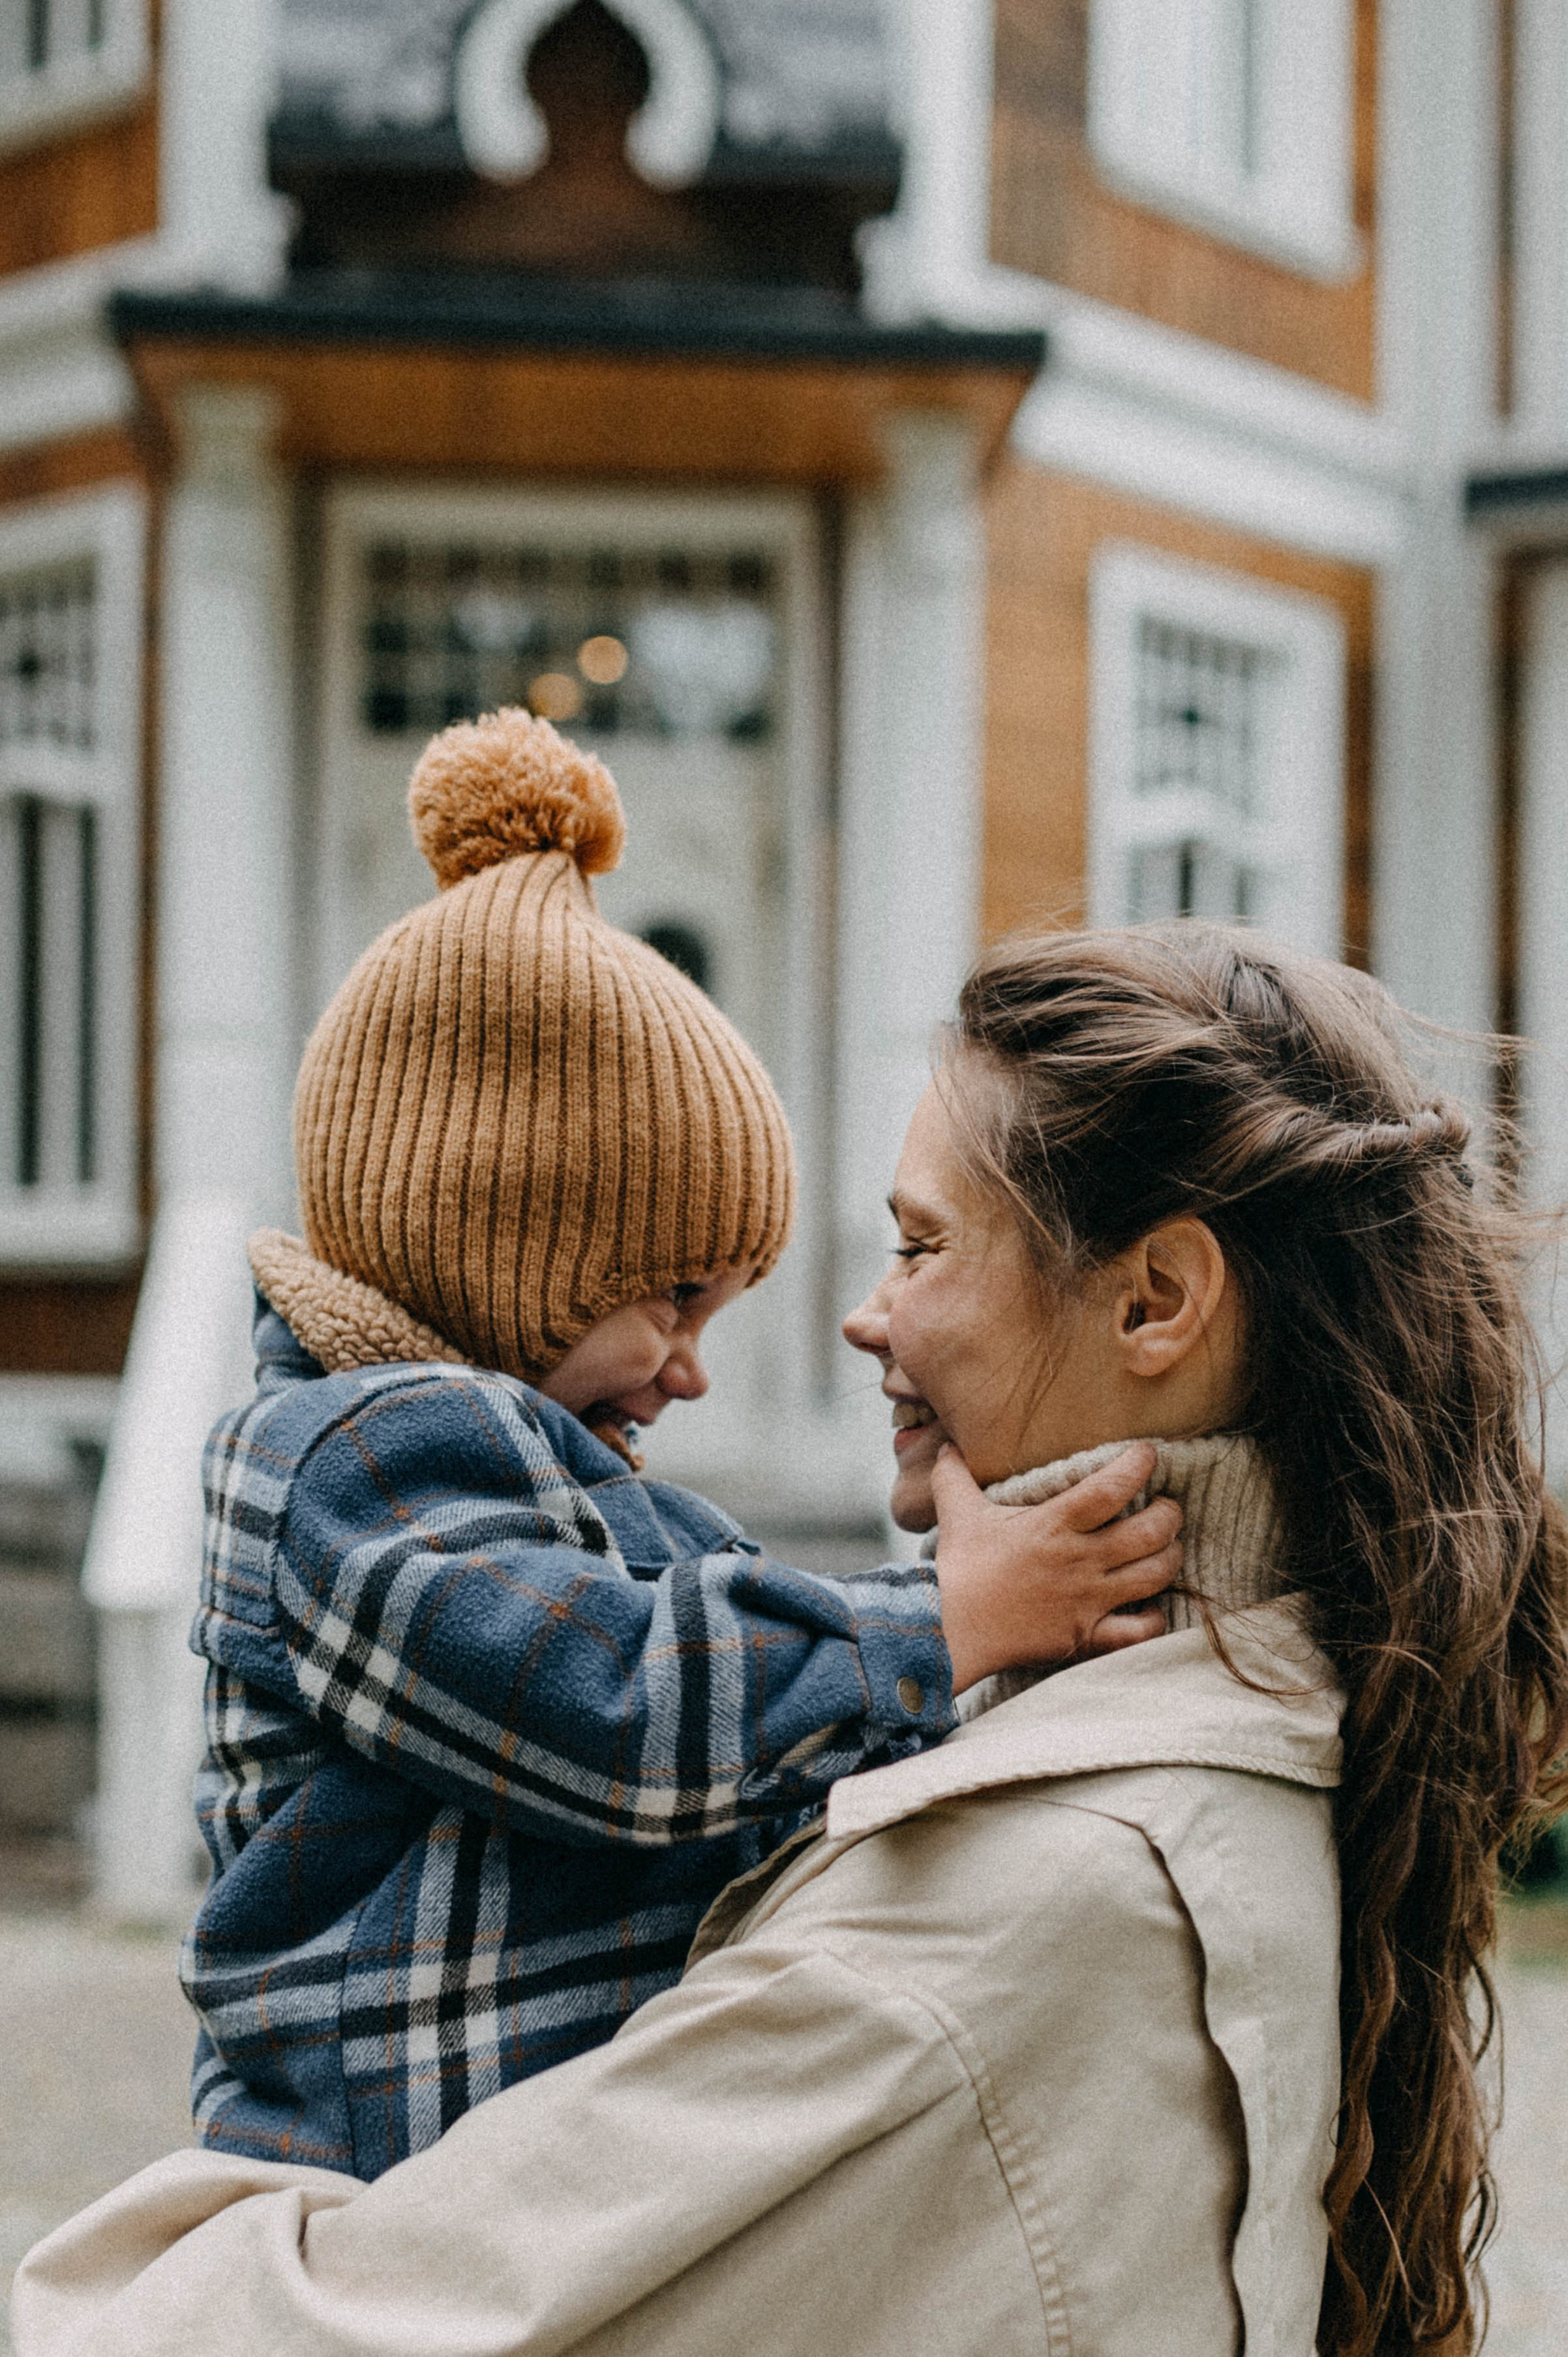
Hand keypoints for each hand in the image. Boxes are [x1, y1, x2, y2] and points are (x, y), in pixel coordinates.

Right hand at [931, 1440, 1179, 1692]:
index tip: (1148, 1454)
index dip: (1138, 1466)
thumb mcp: (958, 1512)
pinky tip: (1152, 1606)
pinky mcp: (1086, 1635)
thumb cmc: (958, 1568)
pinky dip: (1154, 1618)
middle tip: (1168, 1507)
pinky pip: (1138, 1631)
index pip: (1111, 1488)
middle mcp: (1079, 1559)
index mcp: (1053, 1523)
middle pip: (1149, 1532)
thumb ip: (954, 1475)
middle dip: (1169, 1515)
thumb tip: (947, 1445)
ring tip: (1170, 1546)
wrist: (949, 1629)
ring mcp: (1087, 1599)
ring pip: (1154, 1575)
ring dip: (1170, 1557)